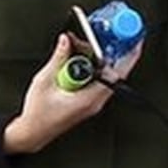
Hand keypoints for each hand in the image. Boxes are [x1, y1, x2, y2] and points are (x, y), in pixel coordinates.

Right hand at [3, 35, 118, 153]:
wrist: (32, 132)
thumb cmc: (37, 114)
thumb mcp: (44, 81)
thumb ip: (58, 58)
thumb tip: (66, 41)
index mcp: (90, 98)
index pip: (116, 74)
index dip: (128, 57)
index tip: (134, 42)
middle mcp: (96, 101)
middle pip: (113, 72)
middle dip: (110, 51)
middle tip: (107, 34)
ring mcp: (94, 101)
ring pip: (105, 75)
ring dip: (98, 58)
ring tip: (81, 45)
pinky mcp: (89, 100)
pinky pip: (97, 80)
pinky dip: (91, 67)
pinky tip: (80, 58)